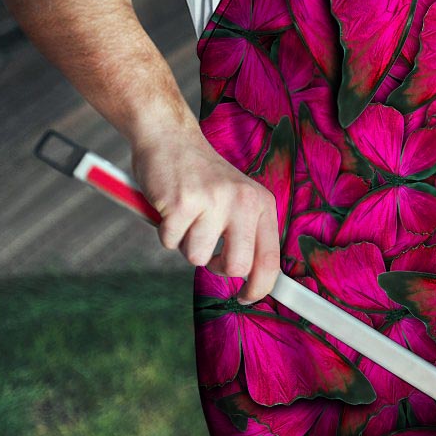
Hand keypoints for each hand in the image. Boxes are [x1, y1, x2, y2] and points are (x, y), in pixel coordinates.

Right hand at [131, 131, 279, 303]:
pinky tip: (171, 208)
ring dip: (186, 244)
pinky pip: (170, 242)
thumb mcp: (238, 199)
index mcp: (261, 203)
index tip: (247, 297)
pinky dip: (165, 232)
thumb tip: (253, 280)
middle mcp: (242, 201)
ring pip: (197, 258)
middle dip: (217, 267)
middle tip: (207, 250)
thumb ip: (247, 233)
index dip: (260, 287)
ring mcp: (213, 201)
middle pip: (237, 266)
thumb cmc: (202, 177)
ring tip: (187, 216)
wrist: (170, 138)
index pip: (270, 258)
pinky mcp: (182, 203)